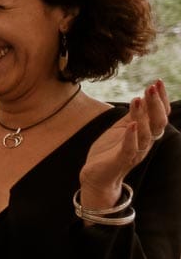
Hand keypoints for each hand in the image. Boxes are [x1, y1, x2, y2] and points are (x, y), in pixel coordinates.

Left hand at [79, 80, 168, 208]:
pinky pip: (130, 148)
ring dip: (143, 116)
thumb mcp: (123, 128)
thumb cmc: (110, 150)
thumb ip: (134, 115)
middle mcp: (145, 143)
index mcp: (146, 133)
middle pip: (158, 123)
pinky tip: (132, 124)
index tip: (158, 82)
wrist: (97, 176)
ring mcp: (134, 152)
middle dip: (156, 104)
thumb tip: (143, 96)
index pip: (160, 114)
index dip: (161, 99)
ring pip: (146, 134)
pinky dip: (132, 136)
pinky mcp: (121, 160)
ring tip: (138, 99)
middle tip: (152, 87)